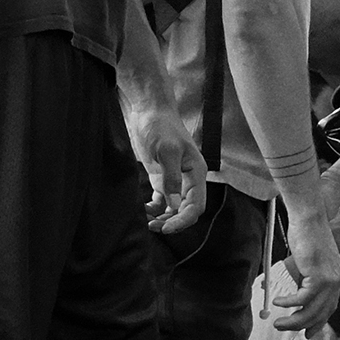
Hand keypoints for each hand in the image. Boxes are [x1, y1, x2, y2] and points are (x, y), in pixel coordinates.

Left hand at [131, 106, 206, 235]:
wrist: (149, 111)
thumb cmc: (161, 126)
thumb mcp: (166, 150)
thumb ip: (171, 178)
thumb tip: (175, 205)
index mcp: (196, 173)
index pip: (196, 206)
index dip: (183, 220)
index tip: (166, 228)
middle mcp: (188, 179)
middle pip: (186, 210)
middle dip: (172, 222)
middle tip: (153, 228)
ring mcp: (175, 179)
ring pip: (173, 208)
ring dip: (162, 219)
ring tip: (147, 223)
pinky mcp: (161, 178)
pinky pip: (161, 200)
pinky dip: (154, 209)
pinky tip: (143, 212)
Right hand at [266, 214, 339, 334]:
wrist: (308, 218)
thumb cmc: (305, 235)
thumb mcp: (306, 262)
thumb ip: (303, 278)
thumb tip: (287, 292)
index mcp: (335, 278)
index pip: (329, 307)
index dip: (318, 322)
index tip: (307, 332)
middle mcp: (336, 281)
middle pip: (321, 313)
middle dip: (303, 326)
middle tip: (285, 329)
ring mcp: (330, 280)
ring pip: (312, 310)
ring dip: (293, 320)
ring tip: (278, 322)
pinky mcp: (319, 276)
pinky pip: (303, 298)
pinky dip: (289, 303)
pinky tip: (277, 302)